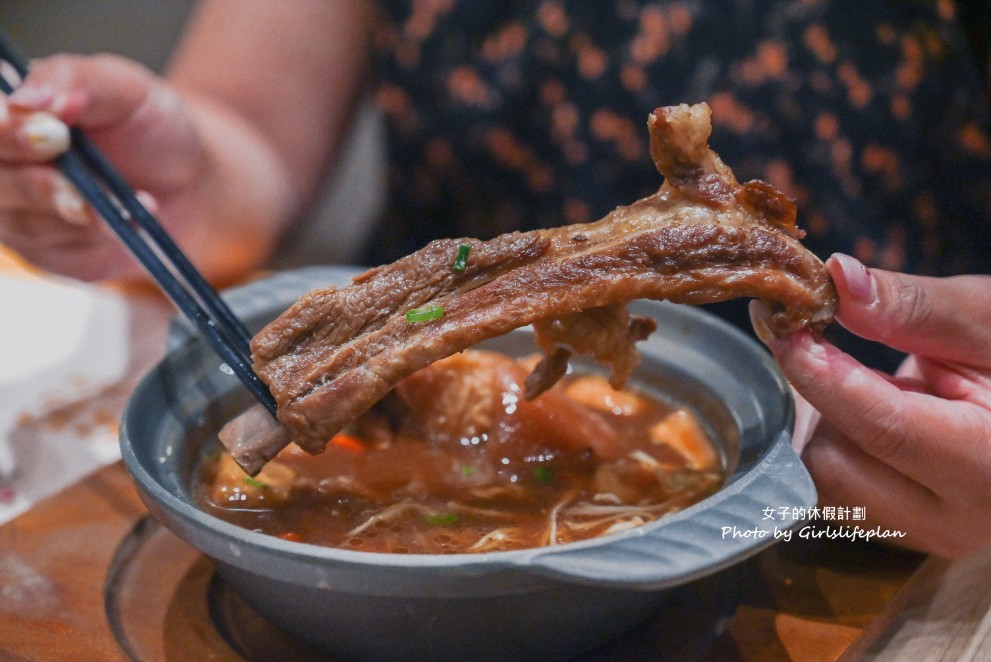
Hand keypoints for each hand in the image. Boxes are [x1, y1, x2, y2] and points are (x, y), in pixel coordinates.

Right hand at [0, 53, 208, 280]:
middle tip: (77, 181)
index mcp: (12, 116)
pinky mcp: (52, 252)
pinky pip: (56, 250)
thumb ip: (75, 81)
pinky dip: (95, 233)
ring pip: (20, 220)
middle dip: (34, 181)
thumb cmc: (150, 126)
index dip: (5, 131)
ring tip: (128, 198)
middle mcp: (6, 166)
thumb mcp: (124, 88)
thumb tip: (26, 98)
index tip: (48, 133)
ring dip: (74, 210)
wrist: (194, 180)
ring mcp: (22, 213)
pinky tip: (129, 219)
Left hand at [755, 254, 990, 557]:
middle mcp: (960, 519)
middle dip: (822, 400)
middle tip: (827, 344)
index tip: (783, 327)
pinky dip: (832, 445)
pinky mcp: (902, 532)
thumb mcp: (986, 319)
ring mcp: (929, 535)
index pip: (884, 428)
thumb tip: (840, 279)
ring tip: (872, 385)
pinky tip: (865, 416)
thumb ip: (913, 307)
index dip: (822, 374)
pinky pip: (832, 493)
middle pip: (837, 465)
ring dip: (825, 424)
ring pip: (823, 482)